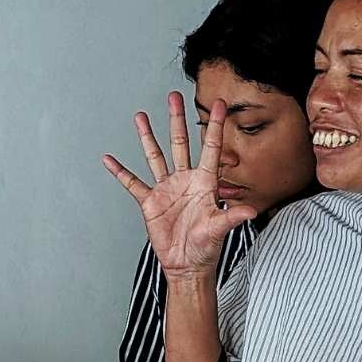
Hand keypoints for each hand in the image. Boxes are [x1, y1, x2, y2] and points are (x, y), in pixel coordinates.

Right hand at [102, 93, 254, 283]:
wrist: (186, 263)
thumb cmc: (206, 246)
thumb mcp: (220, 229)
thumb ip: (232, 216)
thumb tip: (250, 211)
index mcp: (204, 182)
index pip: (210, 148)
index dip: (214, 126)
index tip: (218, 104)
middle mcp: (185, 180)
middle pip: (180, 143)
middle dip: (177, 119)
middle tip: (174, 97)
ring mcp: (166, 189)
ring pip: (155, 156)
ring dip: (147, 136)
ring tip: (140, 116)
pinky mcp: (150, 202)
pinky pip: (133, 183)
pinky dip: (120, 172)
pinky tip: (110, 159)